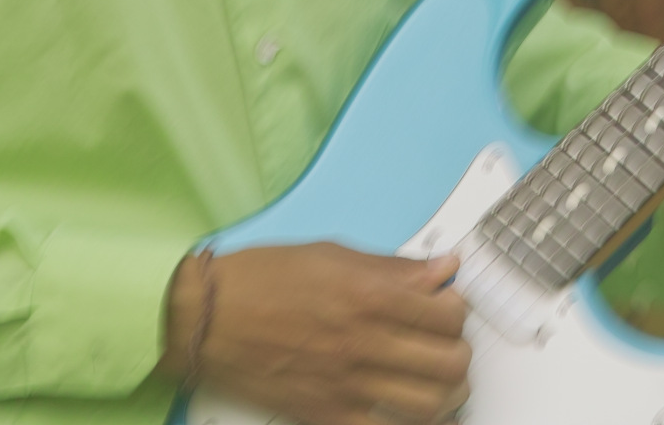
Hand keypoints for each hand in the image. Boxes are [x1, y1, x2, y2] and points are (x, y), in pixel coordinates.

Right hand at [162, 242, 469, 424]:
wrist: (205, 319)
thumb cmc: (259, 281)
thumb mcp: (330, 254)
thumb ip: (391, 267)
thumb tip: (439, 269)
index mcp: (367, 295)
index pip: (448, 314)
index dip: (458, 312)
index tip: (448, 309)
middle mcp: (364, 342)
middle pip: (449, 363)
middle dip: (459, 355)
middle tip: (448, 347)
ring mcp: (347, 385)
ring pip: (430, 406)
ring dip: (445, 396)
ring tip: (438, 384)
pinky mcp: (327, 415)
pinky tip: (409, 413)